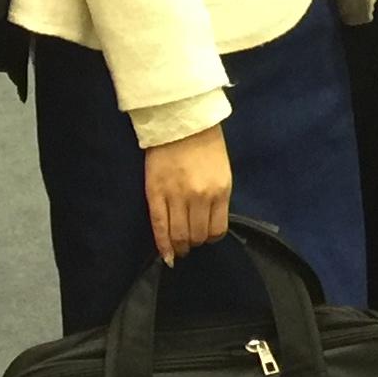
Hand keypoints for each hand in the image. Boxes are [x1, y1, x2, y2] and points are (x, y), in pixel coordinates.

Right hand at [143, 124, 232, 263]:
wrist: (181, 122)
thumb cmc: (206, 145)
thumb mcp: (222, 172)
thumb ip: (217, 198)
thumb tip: (209, 224)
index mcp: (220, 190)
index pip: (217, 229)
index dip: (210, 238)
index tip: (205, 236)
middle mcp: (200, 197)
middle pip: (197, 235)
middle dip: (194, 243)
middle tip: (190, 243)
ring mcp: (176, 196)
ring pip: (178, 235)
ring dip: (179, 246)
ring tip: (178, 248)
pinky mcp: (155, 193)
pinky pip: (158, 226)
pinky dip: (162, 244)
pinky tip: (165, 254)